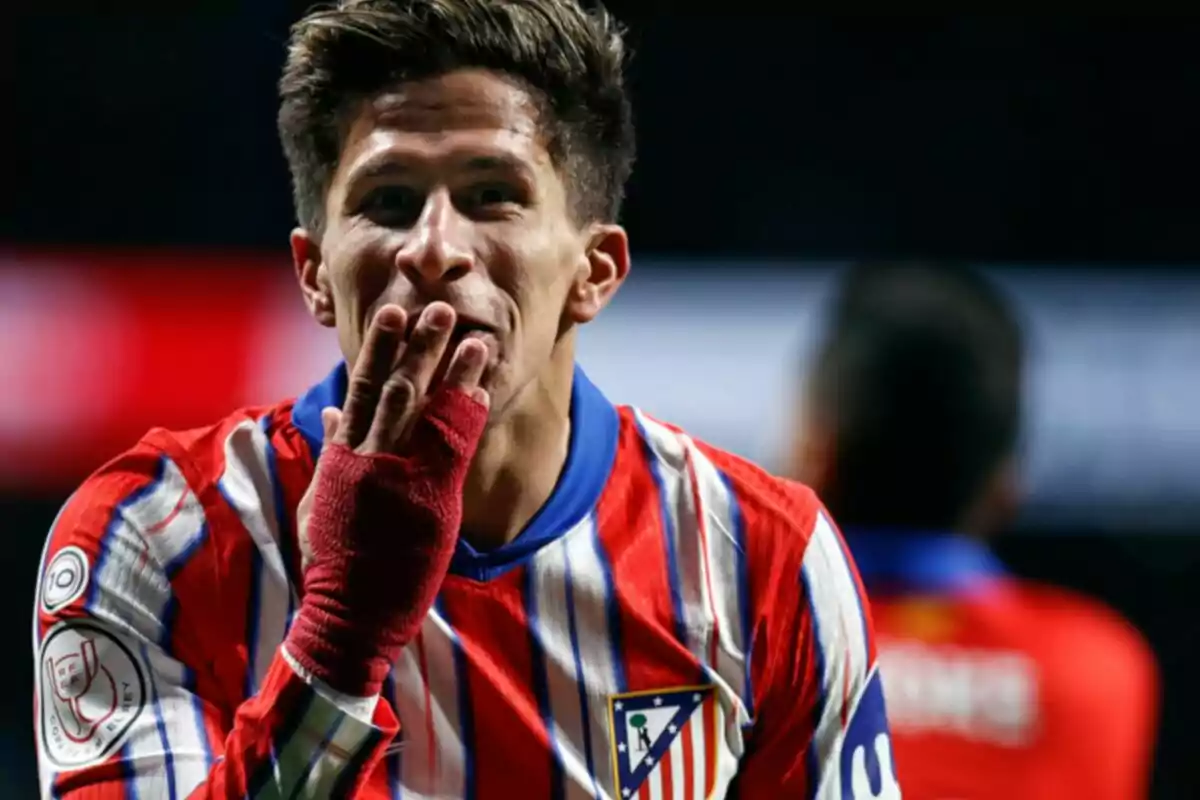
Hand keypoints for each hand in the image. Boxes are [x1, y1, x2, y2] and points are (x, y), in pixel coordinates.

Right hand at [286, 302, 489, 696]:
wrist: (347, 613)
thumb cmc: (335, 560)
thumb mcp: (321, 502)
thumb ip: (331, 453)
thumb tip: (330, 414)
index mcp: (342, 456)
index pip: (359, 389)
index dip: (378, 349)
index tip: (393, 314)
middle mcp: (368, 458)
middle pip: (395, 389)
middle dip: (420, 347)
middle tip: (440, 308)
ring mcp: (397, 477)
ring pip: (424, 411)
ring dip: (450, 370)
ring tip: (472, 335)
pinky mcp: (427, 500)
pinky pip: (452, 449)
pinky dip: (467, 417)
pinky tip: (483, 390)